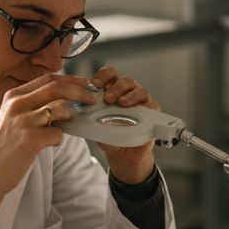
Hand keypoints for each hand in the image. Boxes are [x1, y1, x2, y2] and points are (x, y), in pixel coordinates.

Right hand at [0, 74, 95, 228]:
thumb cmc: (4, 147)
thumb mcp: (12, 118)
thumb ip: (31, 105)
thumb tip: (62, 99)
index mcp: (13, 96)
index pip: (47, 79)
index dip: (70, 79)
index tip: (84, 84)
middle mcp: (17, 104)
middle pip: (57, 87)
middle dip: (79, 91)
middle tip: (91, 99)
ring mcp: (23, 121)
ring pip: (60, 108)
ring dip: (70, 116)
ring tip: (67, 125)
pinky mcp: (30, 139)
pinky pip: (59, 133)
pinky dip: (59, 139)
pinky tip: (50, 144)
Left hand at [91, 66, 158, 184]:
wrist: (121, 154)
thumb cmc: (108, 135)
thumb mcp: (95, 125)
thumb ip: (88, 116)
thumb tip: (75, 112)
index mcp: (113, 89)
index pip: (110, 74)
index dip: (103, 76)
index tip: (94, 84)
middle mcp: (129, 92)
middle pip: (126, 81)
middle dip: (116, 87)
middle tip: (108, 98)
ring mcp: (142, 102)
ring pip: (140, 91)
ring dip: (130, 95)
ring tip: (122, 103)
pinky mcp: (152, 114)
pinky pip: (153, 106)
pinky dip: (148, 107)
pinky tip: (140, 112)